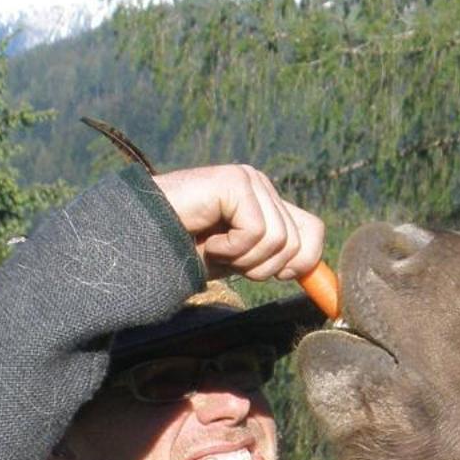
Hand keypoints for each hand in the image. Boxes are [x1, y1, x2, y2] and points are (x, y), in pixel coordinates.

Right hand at [151, 165, 325, 282]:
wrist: (146, 242)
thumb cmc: (190, 251)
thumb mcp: (243, 261)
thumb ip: (278, 258)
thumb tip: (313, 270)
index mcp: (268, 203)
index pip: (313, 232)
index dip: (307, 263)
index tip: (282, 278)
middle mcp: (262, 187)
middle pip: (297, 243)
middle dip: (264, 266)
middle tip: (230, 259)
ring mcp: (249, 181)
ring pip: (279, 240)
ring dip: (245, 259)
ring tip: (216, 248)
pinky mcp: (234, 181)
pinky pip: (256, 231)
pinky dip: (232, 248)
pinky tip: (208, 238)